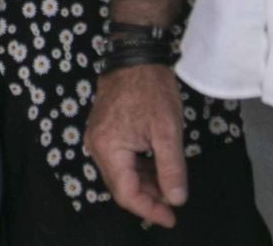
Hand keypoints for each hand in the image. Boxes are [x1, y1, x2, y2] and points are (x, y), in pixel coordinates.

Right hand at [87, 64, 188, 227]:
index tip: (172, 217)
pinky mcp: (104, 131)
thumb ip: (171, 168)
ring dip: (144, 184)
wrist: (136, 55)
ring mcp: (97, 137)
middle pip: (121, 186)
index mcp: (108, 148)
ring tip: (169, 187)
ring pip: (120, 174)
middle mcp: (96, 146)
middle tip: (174, 204)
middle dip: (148, 199)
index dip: (149, 210)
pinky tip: (156, 169)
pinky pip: (119, 160)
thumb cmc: (151, 89)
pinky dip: (138, 169)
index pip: (126, 194)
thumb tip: (176, 199)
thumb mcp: (167, 130)